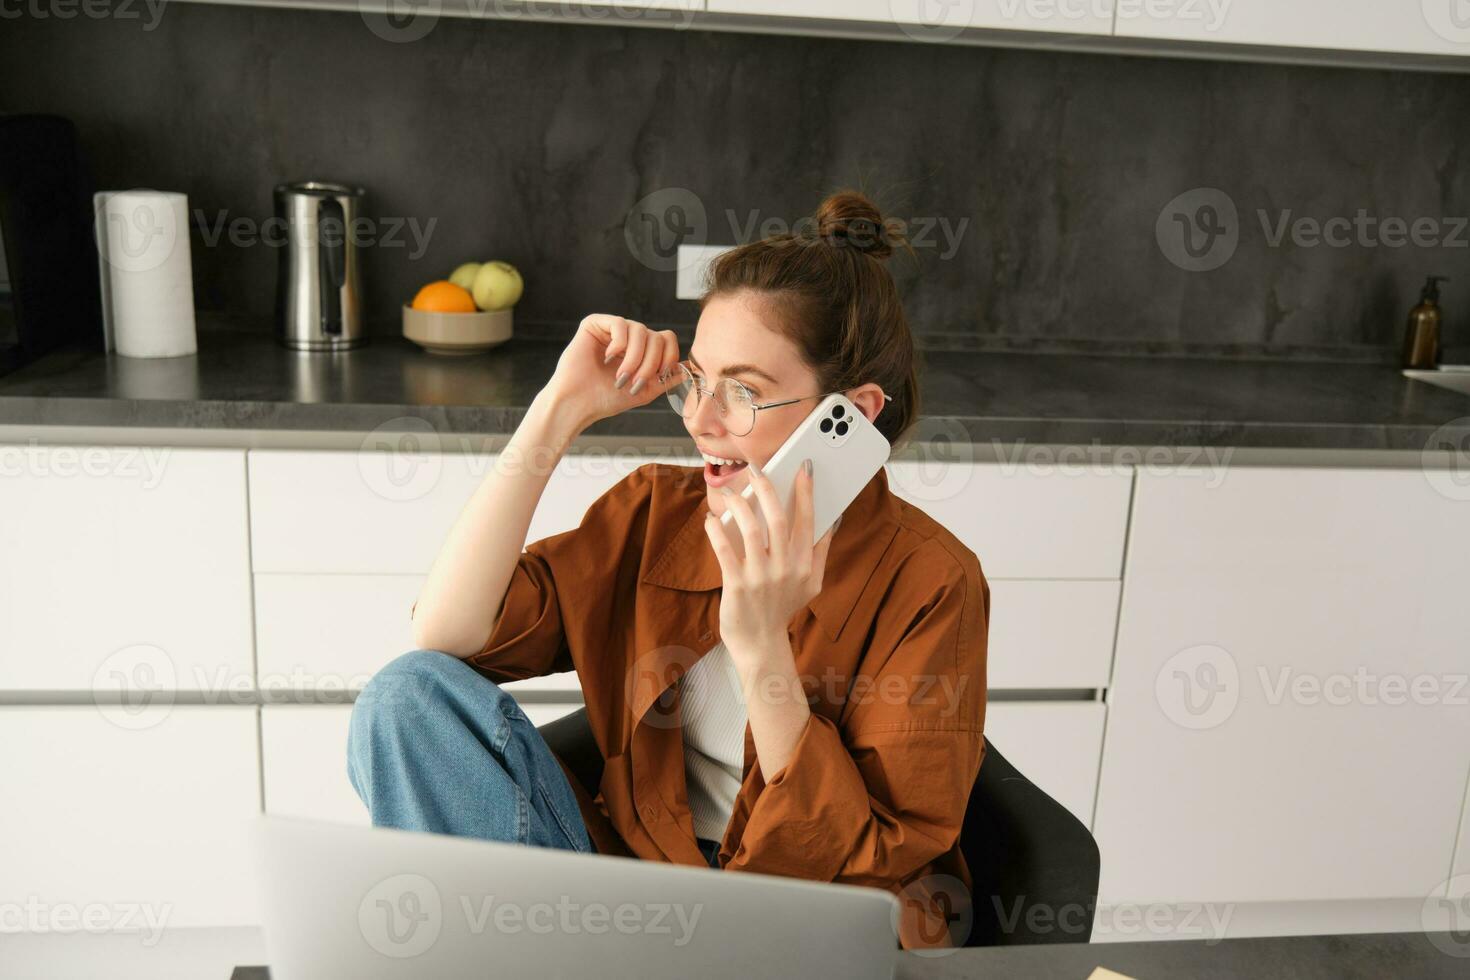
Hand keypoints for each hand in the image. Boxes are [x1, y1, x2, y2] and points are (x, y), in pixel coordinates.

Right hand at [542, 314, 679, 432]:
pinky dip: (620, 344)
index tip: (659, 377)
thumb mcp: (645, 391)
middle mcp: (629, 337)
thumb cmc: (607, 399)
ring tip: (621, 377)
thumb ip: (667, 378)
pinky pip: (620, 323)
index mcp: (641, 350)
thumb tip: (688, 367)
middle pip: (657, 336)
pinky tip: (608, 357)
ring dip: (634, 358)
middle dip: (650, 363)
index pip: (667, 339)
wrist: (579, 403)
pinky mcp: (595, 323)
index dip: (669, 357)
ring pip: (641, 330)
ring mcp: (612, 329)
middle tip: (634, 383)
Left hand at [703, 460, 835, 657]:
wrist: (761, 645)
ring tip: (730, 492)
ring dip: (739, 504)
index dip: (806, 492)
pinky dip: (716, 530)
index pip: (808, 520)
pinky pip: (724, 549)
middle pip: (778, 518)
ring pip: (751, 529)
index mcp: (805, 565)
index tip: (804, 468)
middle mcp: (785, 569)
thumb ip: (820, 551)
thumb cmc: (783, 608)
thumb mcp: (812, 583)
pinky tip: (711, 518)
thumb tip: (833, 519)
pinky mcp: (737, 586)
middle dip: (767, 488)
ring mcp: (761, 578)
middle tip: (757, 469)